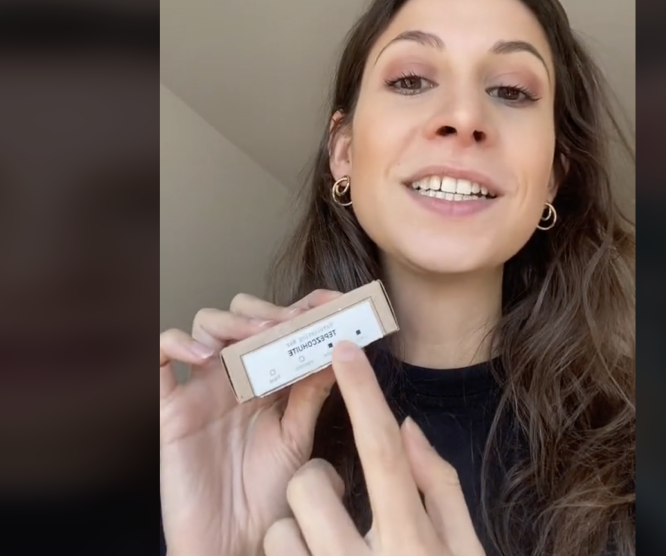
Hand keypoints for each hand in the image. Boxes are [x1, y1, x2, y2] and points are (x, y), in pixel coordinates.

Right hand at [160, 289, 342, 555]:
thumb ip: (312, 393)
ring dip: (232, 321)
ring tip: (257, 333)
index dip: (306, 306)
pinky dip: (177, 344)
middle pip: (242, 315)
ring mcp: (201, 388)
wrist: (234, 545)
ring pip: (205, 326)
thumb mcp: (297, 438)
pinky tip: (205, 356)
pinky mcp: (169, 409)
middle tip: (292, 320)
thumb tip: (340, 349)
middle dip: (266, 309)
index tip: (335, 300)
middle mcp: (234, 376)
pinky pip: (159, 359)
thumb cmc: (267, 497)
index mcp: (268, 379)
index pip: (283, 326)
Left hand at [263, 341, 485, 555]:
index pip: (382, 449)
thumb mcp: (461, 550)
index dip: (360, 392)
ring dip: (295, 535)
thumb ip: (436, 485)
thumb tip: (405, 427)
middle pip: (311, 484)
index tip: (342, 348)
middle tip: (334, 504)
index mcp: (413, 541)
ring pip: (279, 531)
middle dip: (315, 483)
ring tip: (324, 555)